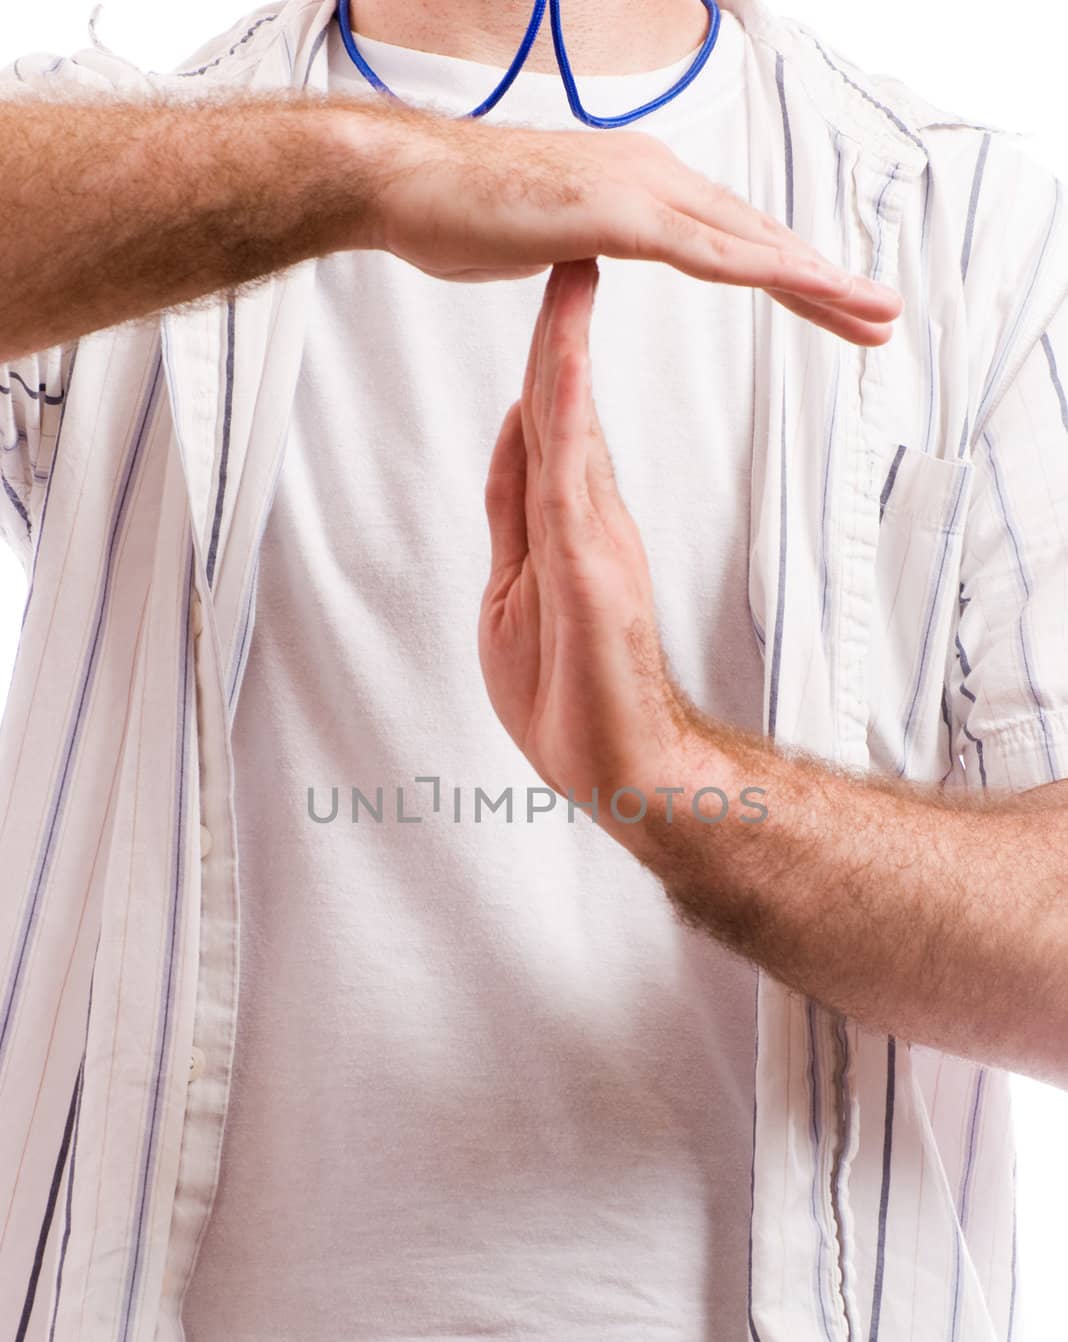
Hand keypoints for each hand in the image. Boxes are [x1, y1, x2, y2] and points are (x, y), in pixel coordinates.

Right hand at [354, 98, 901, 345]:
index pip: (731, 241)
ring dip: (816, 277)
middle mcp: (654, 177)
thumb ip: (582, 250)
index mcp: (641, 188)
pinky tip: (803, 286)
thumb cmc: (460, 214)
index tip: (832, 308)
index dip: (789, 276)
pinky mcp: (615, 211)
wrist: (403, 183)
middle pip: (758, 237)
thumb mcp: (544, 240)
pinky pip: (702, 249)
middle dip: (825, 281)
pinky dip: (758, 267)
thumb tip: (583, 259)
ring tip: (872, 309)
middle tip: (883, 316)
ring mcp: (638, 188)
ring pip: (747, 239)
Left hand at [479, 256, 697, 812]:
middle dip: (559, 327)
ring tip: (572, 271)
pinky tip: (558, 363)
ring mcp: (596, 541)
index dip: (541, 360)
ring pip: (572, 429)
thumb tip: (514, 443)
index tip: (545, 294)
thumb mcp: (515, 592)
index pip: (545, 427)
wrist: (622, 767)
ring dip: (565, 350)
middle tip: (569, 245)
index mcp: (567, 527)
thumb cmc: (572, 697)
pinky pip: (572, 478)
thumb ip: (514, 515)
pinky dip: (564, 416)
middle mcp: (588, 521)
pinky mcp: (598, 568)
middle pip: (564, 410)